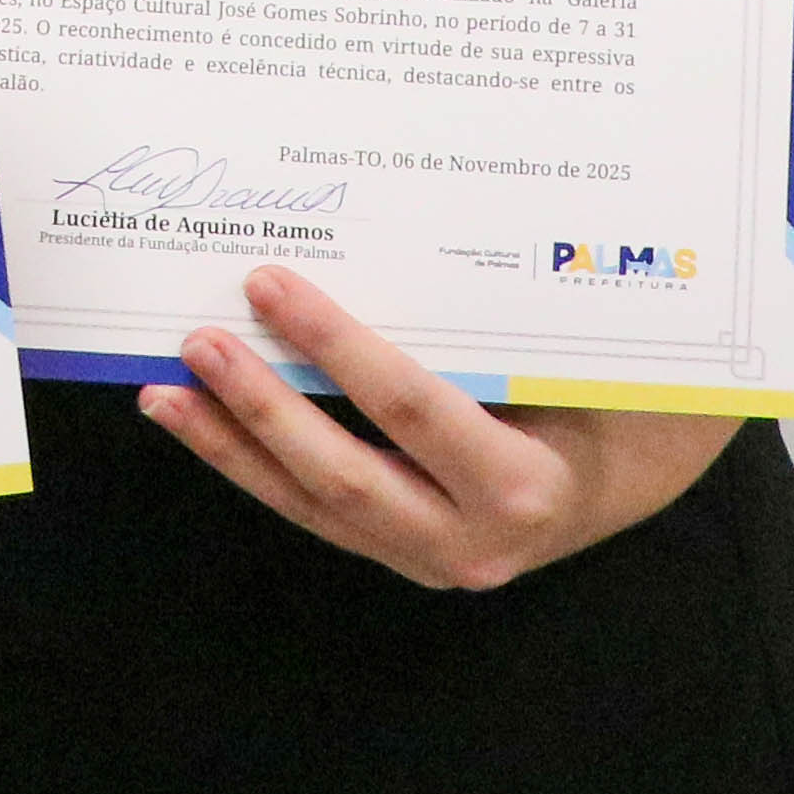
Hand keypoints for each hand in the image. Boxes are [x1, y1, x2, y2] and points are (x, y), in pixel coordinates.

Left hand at [137, 265, 734, 592]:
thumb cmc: (604, 393)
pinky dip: (251, 465)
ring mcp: (429, 561)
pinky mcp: (397, 557)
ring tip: (164, 392)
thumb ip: (491, 321)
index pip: (414, 408)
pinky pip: (314, 512)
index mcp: (525, 486)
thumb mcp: (567, 357)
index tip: (272, 285)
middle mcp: (473, 544)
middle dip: (262, 406)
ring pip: (312, 505)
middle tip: (200, 336)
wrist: (629, 478)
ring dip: (231, 445)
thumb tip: (387, 232)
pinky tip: (201, 424)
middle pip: (343, 474)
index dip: (337, 345)